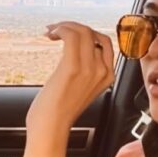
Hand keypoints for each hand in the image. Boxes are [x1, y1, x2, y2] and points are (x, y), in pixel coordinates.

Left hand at [26, 22, 114, 156]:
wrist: (50, 130)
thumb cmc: (58, 113)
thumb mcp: (78, 89)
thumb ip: (82, 72)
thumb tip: (74, 51)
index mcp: (107, 77)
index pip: (104, 42)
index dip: (87, 32)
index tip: (69, 33)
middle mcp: (102, 71)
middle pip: (93, 33)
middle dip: (73, 26)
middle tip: (55, 30)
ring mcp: (89, 69)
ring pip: (82, 31)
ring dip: (64, 25)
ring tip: (51, 31)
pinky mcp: (72, 68)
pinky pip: (71, 36)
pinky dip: (60, 29)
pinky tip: (50, 34)